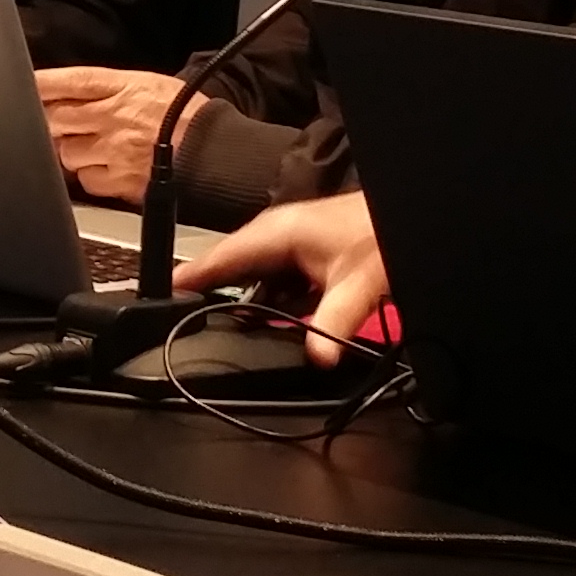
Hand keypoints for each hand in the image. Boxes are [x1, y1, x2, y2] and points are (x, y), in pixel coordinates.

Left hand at [34, 66, 183, 201]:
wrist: (218, 154)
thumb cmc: (189, 118)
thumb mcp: (152, 86)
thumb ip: (112, 89)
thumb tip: (74, 94)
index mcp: (125, 87)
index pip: (72, 81)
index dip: (43, 83)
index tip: (26, 85)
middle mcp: (115, 117)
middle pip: (57, 118)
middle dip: (52, 123)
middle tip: (59, 126)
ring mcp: (115, 151)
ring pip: (66, 153)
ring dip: (72, 152)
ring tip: (94, 150)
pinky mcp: (120, 181)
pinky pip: (86, 181)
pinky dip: (90, 178)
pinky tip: (107, 170)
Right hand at [178, 195, 388, 367]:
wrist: (418, 217)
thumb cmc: (383, 235)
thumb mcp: (359, 283)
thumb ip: (335, 322)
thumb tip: (317, 358)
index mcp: (278, 231)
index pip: (220, 257)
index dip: (189, 277)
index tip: (158, 295)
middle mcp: (280, 233)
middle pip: (233, 269)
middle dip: (211, 295)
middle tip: (180, 324)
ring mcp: (295, 242)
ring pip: (256, 277)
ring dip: (244, 302)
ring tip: (219, 330)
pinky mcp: (311, 254)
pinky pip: (277, 281)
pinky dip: (270, 302)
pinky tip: (271, 324)